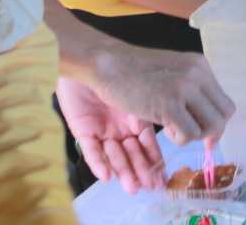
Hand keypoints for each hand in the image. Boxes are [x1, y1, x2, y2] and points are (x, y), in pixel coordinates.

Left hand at [56, 76, 167, 191]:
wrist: (89, 58)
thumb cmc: (119, 70)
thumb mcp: (140, 94)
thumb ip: (145, 117)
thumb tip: (148, 131)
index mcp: (135, 119)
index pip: (147, 145)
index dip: (154, 162)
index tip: (163, 179)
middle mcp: (119, 128)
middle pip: (131, 154)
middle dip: (141, 171)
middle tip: (150, 188)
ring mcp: (101, 130)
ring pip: (114, 155)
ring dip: (123, 172)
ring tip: (132, 187)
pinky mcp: (83, 129)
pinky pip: (91, 150)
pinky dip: (99, 163)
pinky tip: (106, 175)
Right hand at [83, 39, 234, 146]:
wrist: (108, 64)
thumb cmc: (134, 72)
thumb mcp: (172, 73)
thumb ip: (191, 90)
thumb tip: (209, 123)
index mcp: (200, 66)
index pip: (225, 102)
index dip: (217, 123)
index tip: (206, 135)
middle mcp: (197, 74)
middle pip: (223, 116)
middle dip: (209, 132)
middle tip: (189, 134)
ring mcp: (185, 88)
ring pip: (210, 127)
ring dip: (192, 135)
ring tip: (172, 128)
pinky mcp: (170, 103)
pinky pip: (189, 134)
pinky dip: (178, 138)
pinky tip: (164, 129)